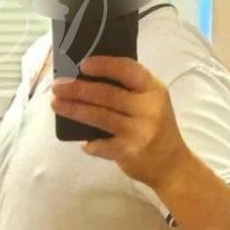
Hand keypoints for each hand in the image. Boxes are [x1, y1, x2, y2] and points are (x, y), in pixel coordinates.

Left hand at [51, 54, 188, 190]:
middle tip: (57, 86)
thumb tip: (86, 77)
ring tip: (56, 104)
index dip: (104, 65)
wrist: (172, 165)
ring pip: (100, 116)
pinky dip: (89, 143)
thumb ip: (130, 89)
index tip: (83, 64)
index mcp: (154, 90)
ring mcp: (140, 131)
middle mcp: (149, 108)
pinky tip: (83, 142)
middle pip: (107, 94)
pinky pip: (101, 144)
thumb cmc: (155, 128)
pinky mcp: (130, 152)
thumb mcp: (152, 102)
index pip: (128, 69)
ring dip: (74, 109)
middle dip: (78, 89)